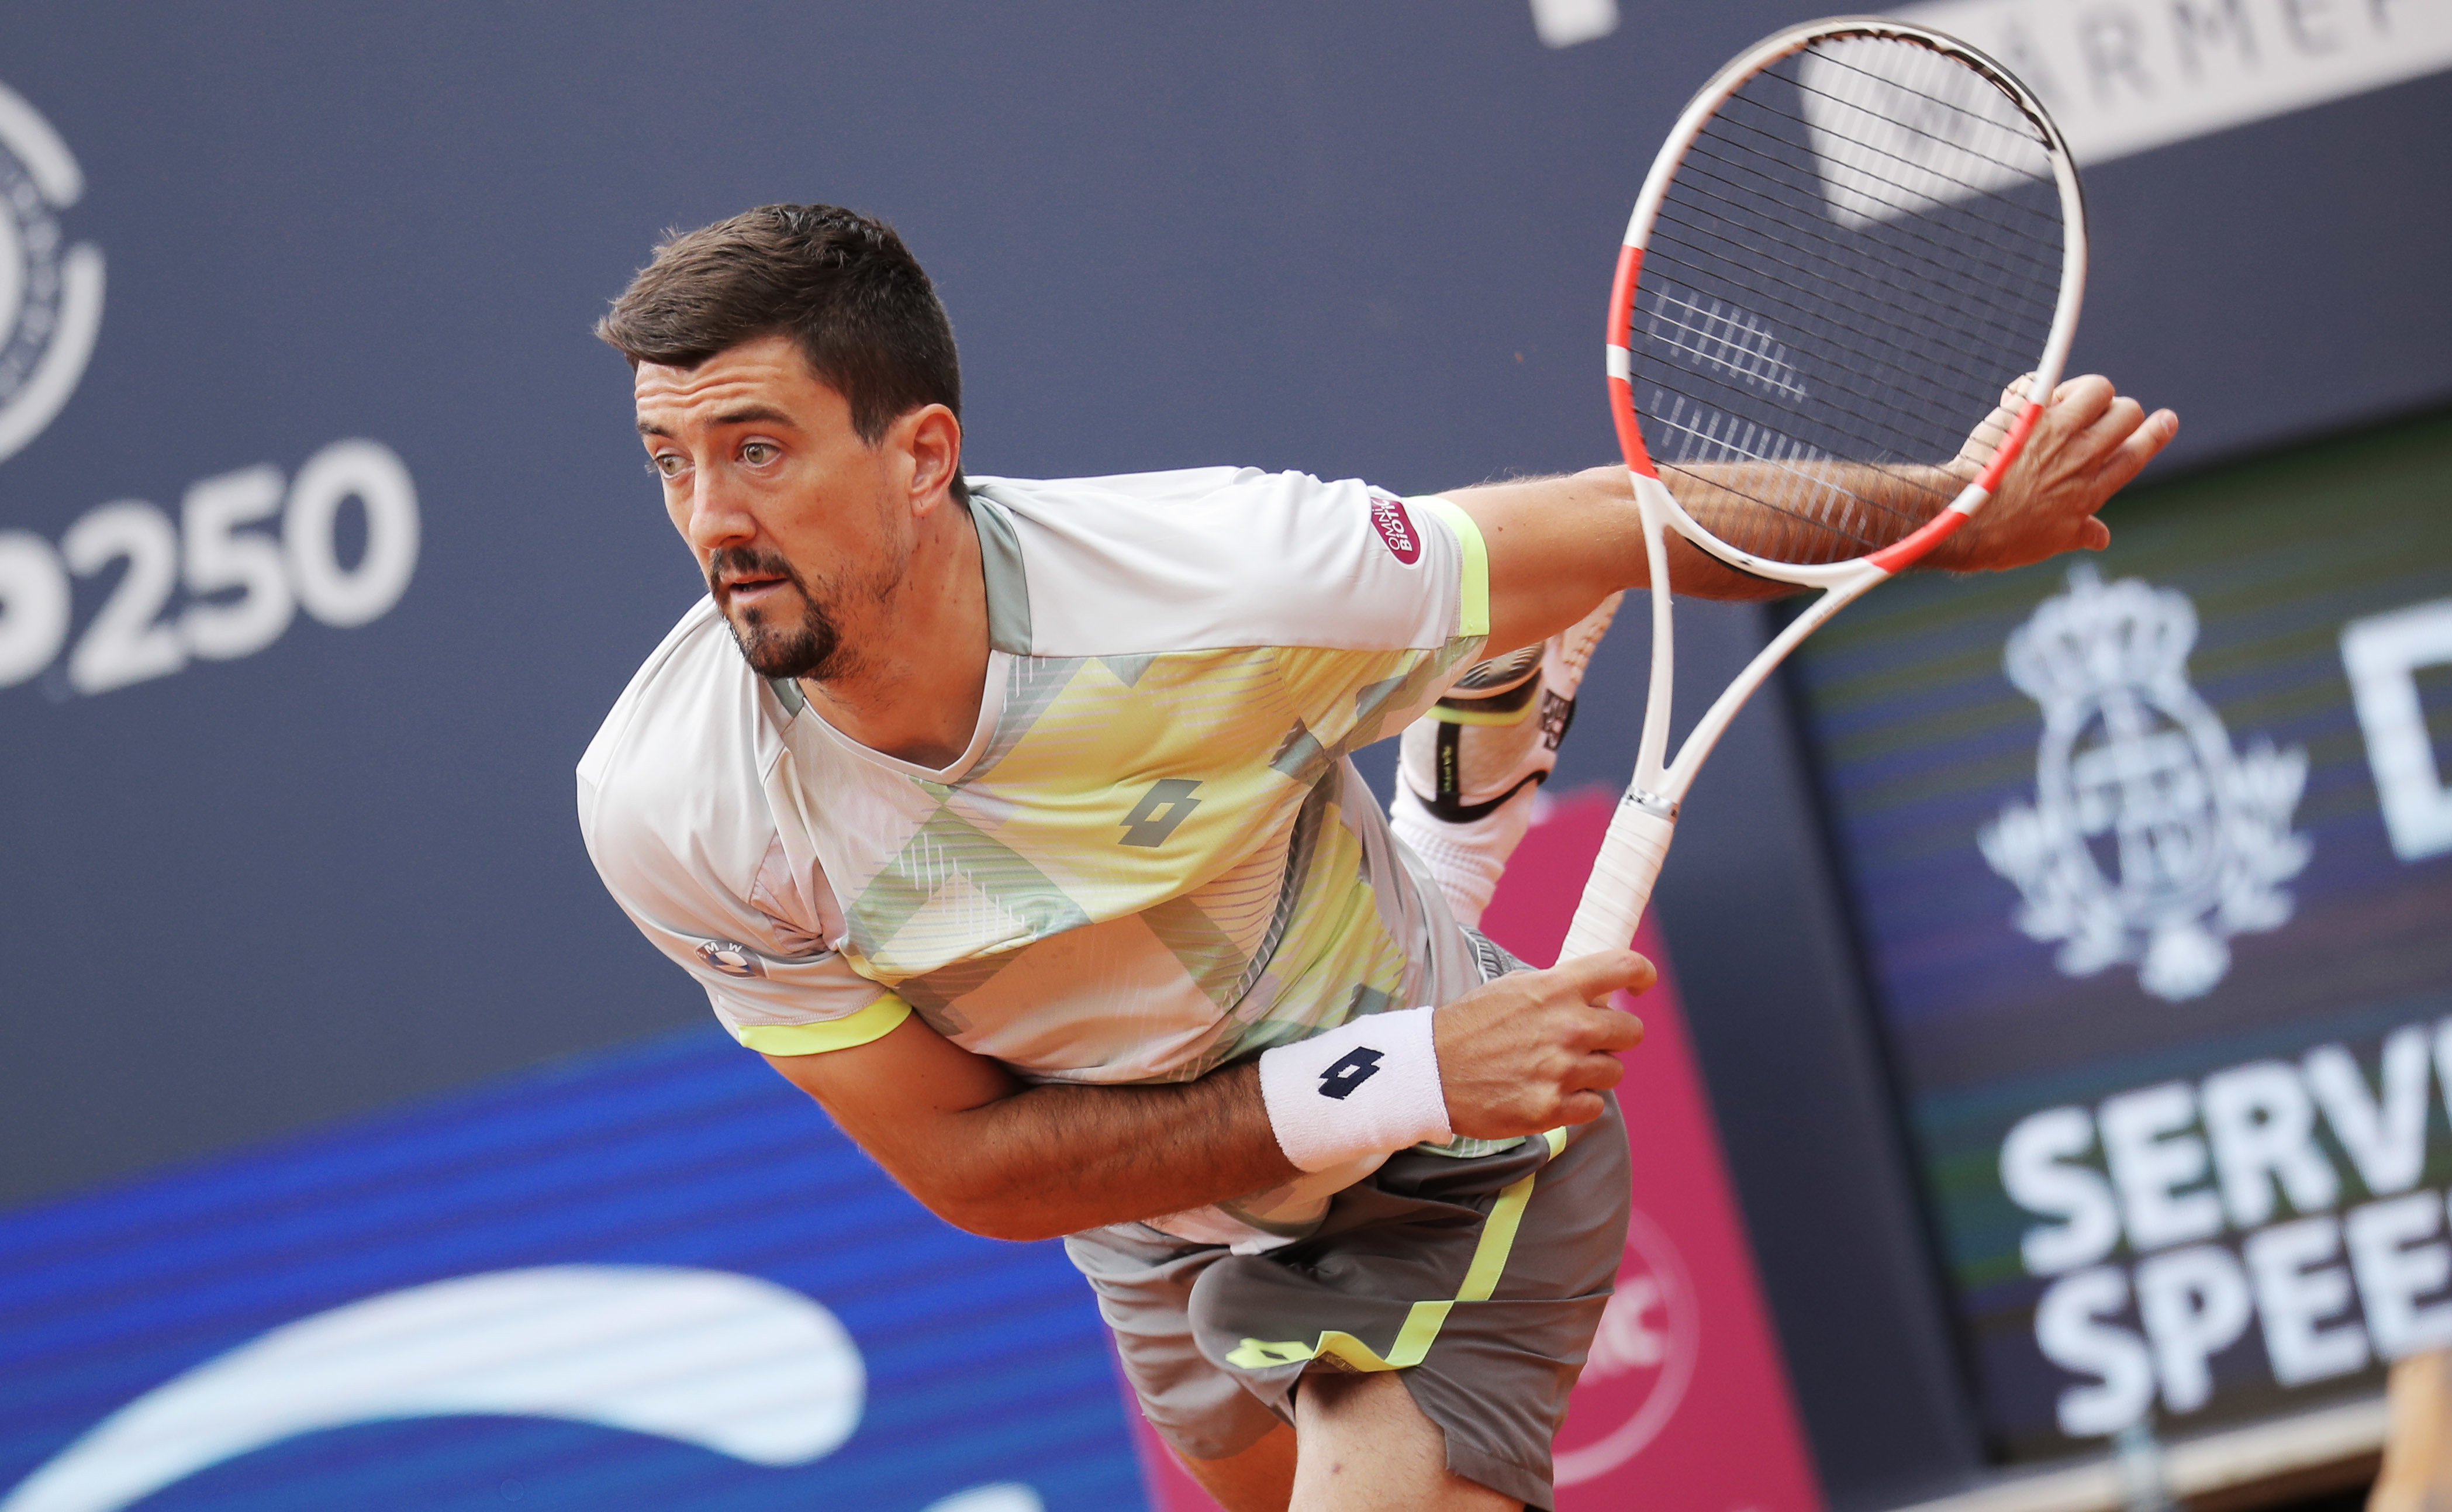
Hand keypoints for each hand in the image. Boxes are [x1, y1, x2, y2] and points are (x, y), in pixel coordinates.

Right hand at [1433, 950, 1651, 1137]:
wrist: (1430, 1072)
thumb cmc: (1470, 1026)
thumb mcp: (1513, 989)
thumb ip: (1560, 990)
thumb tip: (1598, 999)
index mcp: (1557, 987)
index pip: (1625, 968)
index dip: (1642, 976)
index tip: (1639, 987)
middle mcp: (1568, 1027)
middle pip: (1631, 1031)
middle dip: (1613, 1036)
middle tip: (1584, 1041)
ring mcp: (1563, 1071)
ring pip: (1614, 1071)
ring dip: (1592, 1071)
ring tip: (1555, 1069)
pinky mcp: (1553, 1109)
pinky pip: (1595, 1105)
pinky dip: (1578, 1101)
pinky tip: (1549, 1091)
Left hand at [1934, 374, 2177, 571]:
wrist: (1965, 520)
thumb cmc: (2003, 536)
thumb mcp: (2051, 541)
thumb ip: (2080, 532)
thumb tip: (2102, 537)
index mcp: (2092, 489)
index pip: (2135, 453)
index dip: (2155, 434)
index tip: (2167, 419)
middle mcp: (2082, 457)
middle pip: (2126, 413)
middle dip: (2118, 407)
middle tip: (2098, 412)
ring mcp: (2056, 432)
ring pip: (2097, 388)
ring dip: (2084, 389)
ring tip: (2064, 400)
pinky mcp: (2027, 414)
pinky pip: (2041, 382)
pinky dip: (2033, 385)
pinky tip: (2019, 396)